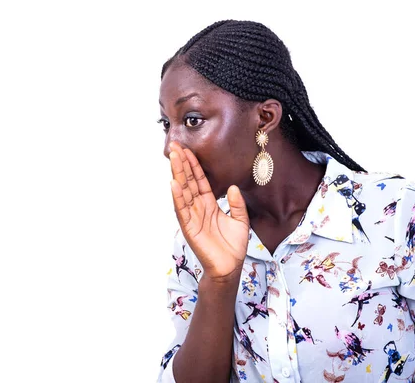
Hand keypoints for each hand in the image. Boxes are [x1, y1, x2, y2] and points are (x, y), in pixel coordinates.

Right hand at [169, 142, 249, 282]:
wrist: (230, 267)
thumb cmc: (233, 246)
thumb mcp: (240, 220)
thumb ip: (237, 203)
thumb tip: (233, 187)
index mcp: (209, 204)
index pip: (199, 180)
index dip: (194, 165)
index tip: (188, 150)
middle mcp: (198, 208)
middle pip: (188, 182)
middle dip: (182, 164)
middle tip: (176, 146)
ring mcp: (192, 217)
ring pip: (183, 192)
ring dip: (178, 175)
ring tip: (174, 158)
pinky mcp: (189, 228)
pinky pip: (182, 210)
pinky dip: (178, 197)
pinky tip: (174, 184)